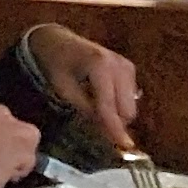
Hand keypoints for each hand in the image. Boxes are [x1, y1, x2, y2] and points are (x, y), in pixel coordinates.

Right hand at [0, 102, 41, 187]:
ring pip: (29, 137)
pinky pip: (31, 157)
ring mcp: (6, 127)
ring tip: (6, 171)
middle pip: (16, 123)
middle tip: (2, 160)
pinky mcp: (18, 145)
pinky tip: (7, 178)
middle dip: (12, 141)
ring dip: (21, 154)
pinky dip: (23, 168)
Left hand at [27, 28, 141, 146]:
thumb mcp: (64, 89)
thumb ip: (86, 110)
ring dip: (116, 113)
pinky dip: (118, 103)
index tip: (123, 147)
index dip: (115, 128)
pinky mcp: (129, 68)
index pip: (109, 105)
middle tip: (95, 124)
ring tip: (92, 104)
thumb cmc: (57, 65)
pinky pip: (130, 98)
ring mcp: (126, 65)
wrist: (57, 41)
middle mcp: (118, 64)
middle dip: (114, 122)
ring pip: (130, 106)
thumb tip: (106, 132)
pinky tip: (100, 96)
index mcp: (99, 65)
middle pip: (126, 109)